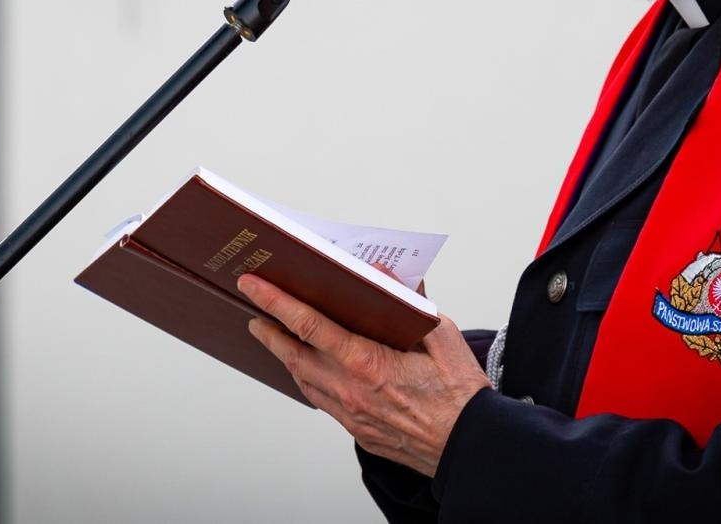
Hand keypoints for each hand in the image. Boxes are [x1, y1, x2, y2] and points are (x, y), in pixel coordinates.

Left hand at [238, 274, 489, 476]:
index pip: (309, 325)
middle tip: (252, 309)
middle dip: (268, 329)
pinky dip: (305, 379)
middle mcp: (351, 391)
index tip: (254, 285)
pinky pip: (320, 400)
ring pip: (303, 380)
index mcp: (369, 363)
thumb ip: (408, 301)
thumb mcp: (441, 334)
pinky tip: (305, 367)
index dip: (277, 302)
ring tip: (271, 334)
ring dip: (283, 355)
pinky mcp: (357, 430)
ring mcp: (351, 414)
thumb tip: (380, 273)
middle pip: (294, 354)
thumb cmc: (459, 394)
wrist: (469, 447)